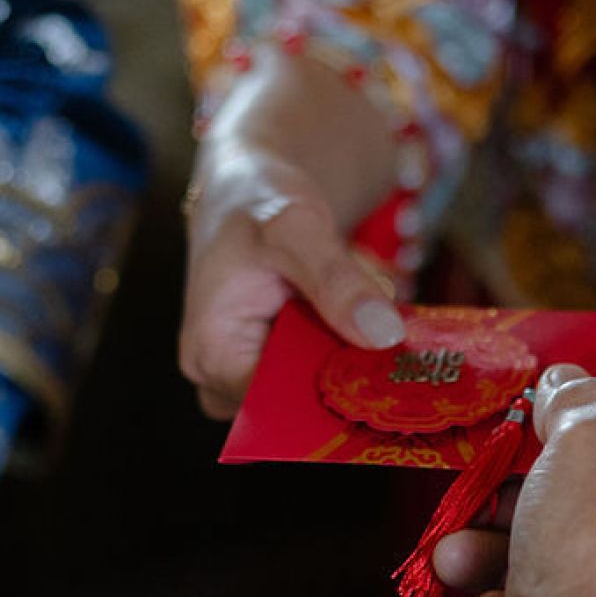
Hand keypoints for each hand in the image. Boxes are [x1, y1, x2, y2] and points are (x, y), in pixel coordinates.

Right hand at [181, 148, 404, 419]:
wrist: (252, 188)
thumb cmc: (258, 202)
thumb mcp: (298, 228)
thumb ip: (337, 281)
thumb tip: (384, 335)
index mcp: (212, 355)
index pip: (276, 408)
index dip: (330, 396)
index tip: (380, 369)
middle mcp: (223, 379)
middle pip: (301, 406)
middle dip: (348, 369)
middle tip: (379, 323)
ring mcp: (251, 376)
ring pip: (321, 389)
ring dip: (353, 353)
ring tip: (361, 299)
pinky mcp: (279, 365)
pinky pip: (326, 373)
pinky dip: (352, 345)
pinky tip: (360, 309)